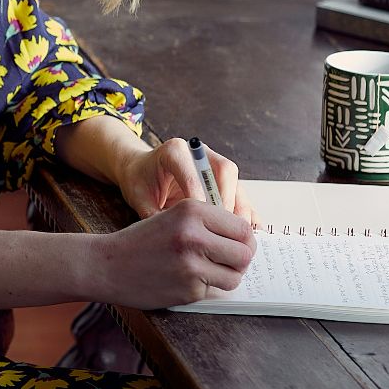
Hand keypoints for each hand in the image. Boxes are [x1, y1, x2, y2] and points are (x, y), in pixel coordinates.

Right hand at [91, 197, 256, 309]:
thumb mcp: (173, 217)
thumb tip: (247, 238)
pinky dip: (207, 288)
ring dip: (227, 276)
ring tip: (210, 272)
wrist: (107, 265)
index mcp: (192, 210)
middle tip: (229, 262)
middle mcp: (194, 235)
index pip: (242, 227)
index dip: (245, 239)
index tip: (238, 245)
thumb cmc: (141, 241)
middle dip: (241, 260)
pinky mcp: (188, 289)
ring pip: (235, 275)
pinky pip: (215, 290)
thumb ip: (208, 224)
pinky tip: (188, 280)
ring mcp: (192, 264)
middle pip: (245, 252)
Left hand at [116, 137, 255, 227]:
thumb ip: (154, 214)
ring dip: (239, 208)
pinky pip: (239, 192)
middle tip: (224, 229)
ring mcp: (213, 162)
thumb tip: (175, 237)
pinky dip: (245, 211)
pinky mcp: (221, 176)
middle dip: (226, 202)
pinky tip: (249, 230)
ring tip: (238, 234)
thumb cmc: (140, 181)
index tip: (201, 223)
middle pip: (224, 171)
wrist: (141, 170)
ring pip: (235, 181)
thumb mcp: (139, 197)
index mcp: (175, 151)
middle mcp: (199, 152)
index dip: (200, 200)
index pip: (194, 174)